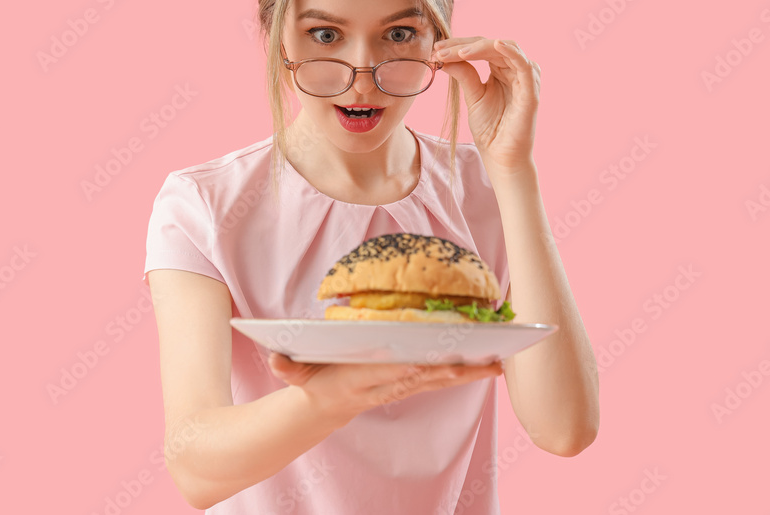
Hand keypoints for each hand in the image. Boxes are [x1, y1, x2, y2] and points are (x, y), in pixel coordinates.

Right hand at [268, 353, 501, 425]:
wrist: (321, 409)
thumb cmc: (311, 384)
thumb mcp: (295, 375)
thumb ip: (285, 367)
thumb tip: (272, 358)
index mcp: (361, 380)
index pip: (393, 372)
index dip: (418, 367)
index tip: (441, 359)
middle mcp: (386, 386)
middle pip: (426, 377)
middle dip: (455, 370)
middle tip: (485, 361)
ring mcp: (399, 387)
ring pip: (438, 381)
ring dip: (468, 373)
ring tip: (497, 363)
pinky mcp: (407, 385)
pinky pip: (438, 381)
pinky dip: (462, 373)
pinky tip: (486, 365)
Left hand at [432, 37, 540, 175]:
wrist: (500, 157)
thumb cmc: (490, 130)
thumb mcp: (473, 96)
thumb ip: (464, 74)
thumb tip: (443, 56)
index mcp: (502, 70)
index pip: (481, 47)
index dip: (459, 45)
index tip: (436, 48)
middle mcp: (515, 71)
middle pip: (491, 45)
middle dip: (464, 45)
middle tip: (440, 49)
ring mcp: (525, 79)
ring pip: (506, 49)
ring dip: (480, 47)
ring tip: (458, 52)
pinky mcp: (531, 91)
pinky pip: (525, 65)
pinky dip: (511, 52)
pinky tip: (495, 45)